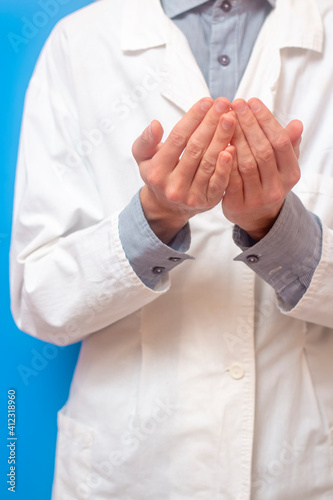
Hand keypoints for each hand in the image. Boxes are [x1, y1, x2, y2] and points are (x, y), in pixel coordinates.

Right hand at [132, 98, 235, 243]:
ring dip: (222, 139)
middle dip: (211, 123)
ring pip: (208, 163)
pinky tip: (233, 147)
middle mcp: (173, 186)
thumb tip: (155, 125)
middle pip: (195, 149)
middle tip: (224, 104)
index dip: (193, 118)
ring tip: (231, 118)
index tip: (207, 101)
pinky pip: (219, 182)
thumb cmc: (158, 174)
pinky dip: (226, 165)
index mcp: (157, 172)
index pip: (177, 139)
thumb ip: (145, 140)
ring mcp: (191, 196)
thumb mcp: (144, 157)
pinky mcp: (208, 202)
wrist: (168, 207)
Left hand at [222, 98, 302, 240]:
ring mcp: (257, 198)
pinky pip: (230, 179)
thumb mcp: (282, 165)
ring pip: (246, 164)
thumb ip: (288, 145)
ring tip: (225, 118)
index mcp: (291, 174)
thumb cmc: (268, 180)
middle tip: (236, 104)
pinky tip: (218, 142)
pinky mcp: (237, 205)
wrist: (256, 216)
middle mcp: (276, 187)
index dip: (266, 120)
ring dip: (236, 138)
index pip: (280, 142)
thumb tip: (297, 123)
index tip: (252, 102)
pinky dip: (225, 160)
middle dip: (249, 125)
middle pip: (263, 151)